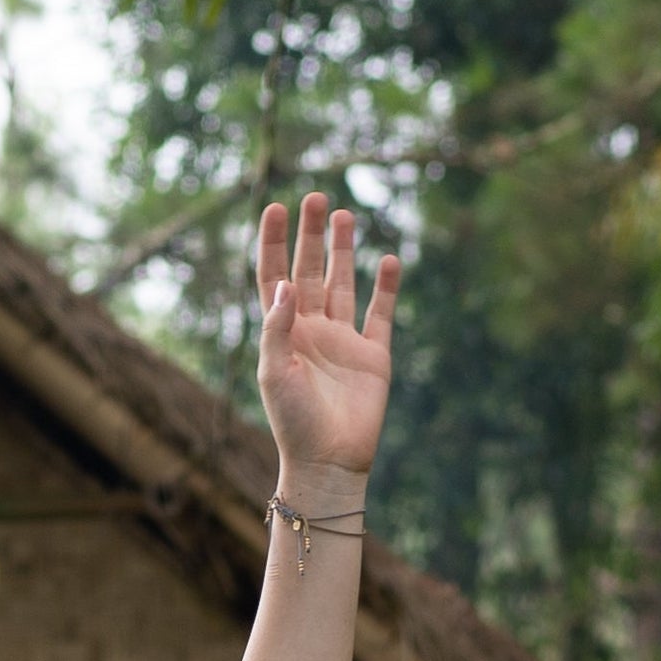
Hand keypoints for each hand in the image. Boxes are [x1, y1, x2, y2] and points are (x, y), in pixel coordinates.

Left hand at [255, 192, 397, 490]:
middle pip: (310, 270)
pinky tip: (388, 259)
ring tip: (345, 215)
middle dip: (311, 235)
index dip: (272, 243)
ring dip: (344, 250)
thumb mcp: (275, 373)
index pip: (274, 277)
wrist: (330, 462)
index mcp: (282, 333)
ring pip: (343, 283)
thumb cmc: (294, 423)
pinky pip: (381, 314)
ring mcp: (343, 341)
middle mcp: (311, 330)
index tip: (275, 208)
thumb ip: (277, 328)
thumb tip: (286, 284)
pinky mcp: (373, 356)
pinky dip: (386, 288)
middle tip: (316, 197)